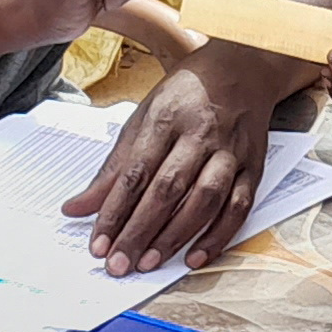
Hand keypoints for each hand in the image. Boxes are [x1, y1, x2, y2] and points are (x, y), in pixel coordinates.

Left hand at [63, 46, 294, 273]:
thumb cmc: (186, 94)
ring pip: (204, 200)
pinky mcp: (254, 167)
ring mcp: (230, 152)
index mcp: (166, 118)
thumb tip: (77, 208)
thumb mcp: (143, 118)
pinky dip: (218, 236)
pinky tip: (195, 257)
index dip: (115, 211)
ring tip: (150, 263)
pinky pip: (239, 207)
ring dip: (176, 236)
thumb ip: (114, 167)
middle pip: (168, 189)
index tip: (99, 244)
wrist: (243, 67)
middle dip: (140, 231)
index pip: (136, 172)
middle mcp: (200, 135)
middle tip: (119, 264)